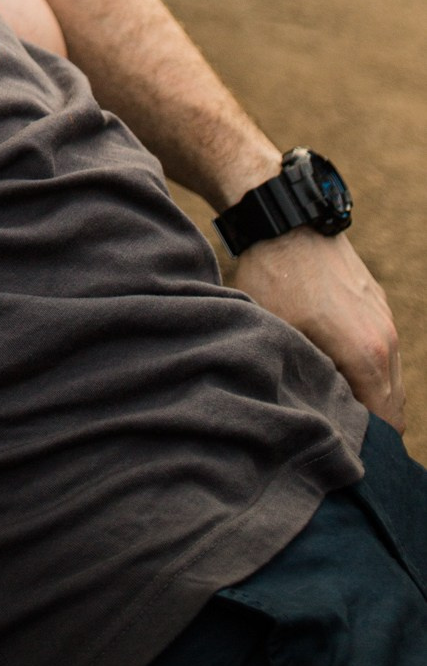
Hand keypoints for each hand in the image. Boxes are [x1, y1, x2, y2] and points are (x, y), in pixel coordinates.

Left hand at [234, 229, 403, 430]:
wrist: (284, 217)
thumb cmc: (273, 276)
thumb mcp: (277, 336)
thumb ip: (301, 382)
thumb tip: (306, 418)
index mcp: (368, 356)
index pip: (384, 423)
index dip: (363, 443)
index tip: (337, 449)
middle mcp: (387, 339)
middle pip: (392, 405)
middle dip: (368, 424)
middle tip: (333, 434)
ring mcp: (384, 318)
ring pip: (388, 377)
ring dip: (368, 394)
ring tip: (331, 402)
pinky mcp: (376, 302)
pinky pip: (382, 350)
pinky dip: (368, 367)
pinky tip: (335, 367)